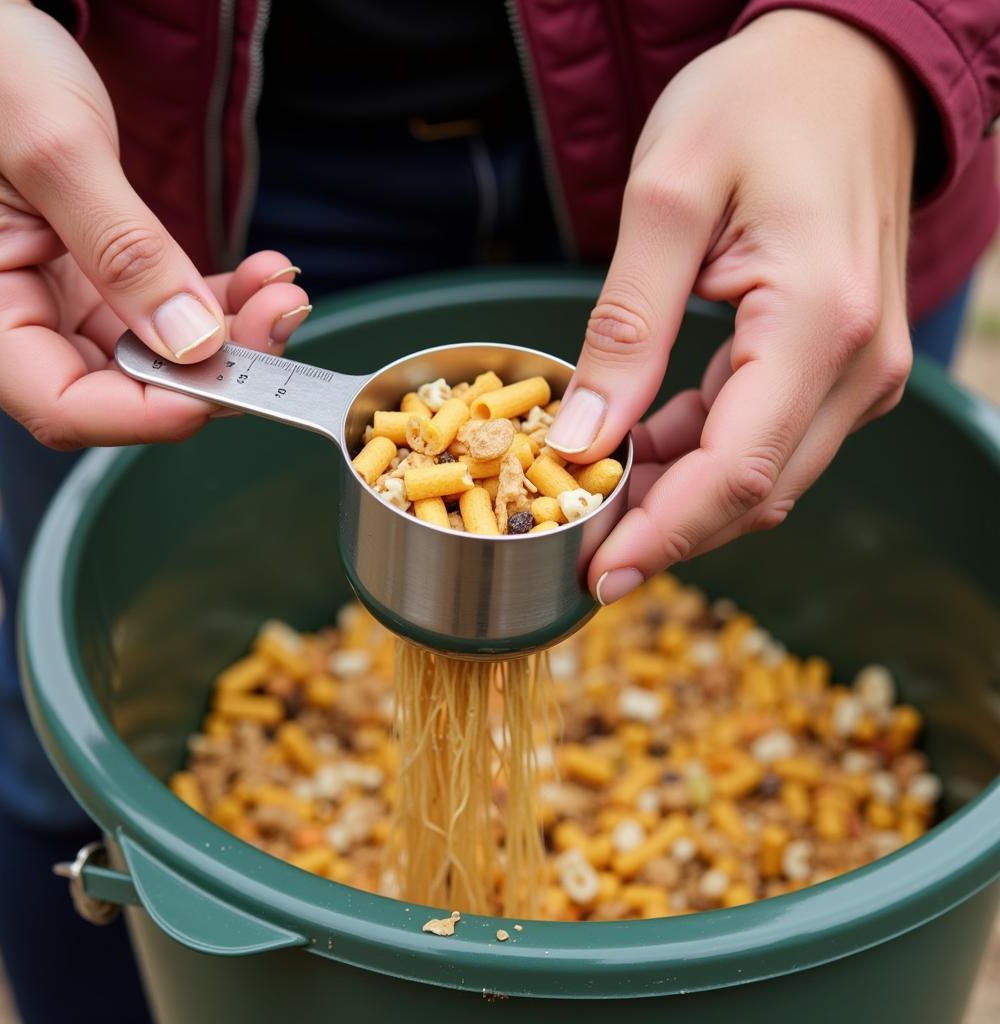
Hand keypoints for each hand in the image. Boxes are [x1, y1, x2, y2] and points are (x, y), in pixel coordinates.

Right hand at [0, 1, 310, 447]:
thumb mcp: (53, 148)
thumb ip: (124, 250)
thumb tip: (190, 341)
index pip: (65, 407)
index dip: (148, 414)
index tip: (226, 386)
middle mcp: (24, 318)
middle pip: (127, 388)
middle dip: (214, 367)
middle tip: (278, 316)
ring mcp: (65, 302)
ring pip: (162, 354)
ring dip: (233, 333)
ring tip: (280, 288)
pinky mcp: (102, 279)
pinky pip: (171, 312)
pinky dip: (221, 300)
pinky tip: (260, 274)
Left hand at [547, 10, 915, 603]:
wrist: (844, 66)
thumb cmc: (758, 104)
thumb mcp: (666, 202)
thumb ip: (625, 332)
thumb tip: (585, 442)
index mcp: (819, 324)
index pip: (738, 472)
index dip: (662, 536)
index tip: (596, 575)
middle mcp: (857, 365)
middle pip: (754, 493)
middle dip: (663, 530)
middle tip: (577, 545)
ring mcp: (858, 371)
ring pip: (762, 476)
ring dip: (677, 495)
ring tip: (597, 488)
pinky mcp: (839, 365)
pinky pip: (767, 438)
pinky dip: (701, 455)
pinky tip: (645, 443)